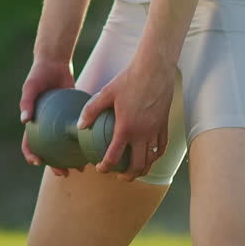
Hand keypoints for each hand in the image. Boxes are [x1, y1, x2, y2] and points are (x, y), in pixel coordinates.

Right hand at [19, 58, 77, 176]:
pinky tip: (93, 148)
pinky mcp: (72, 118)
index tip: (38, 162)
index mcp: (34, 124)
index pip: (29, 144)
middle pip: (50, 152)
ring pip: (66, 147)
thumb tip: (24, 121)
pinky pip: (78, 133)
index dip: (32, 156)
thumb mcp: (30, 87)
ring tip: (82, 168)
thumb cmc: (39, 75)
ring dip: (72, 159)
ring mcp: (60, 124)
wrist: (55, 63)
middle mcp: (47, 127)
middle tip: (65, 173)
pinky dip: (83, 142)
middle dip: (55, 166)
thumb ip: (26, 102)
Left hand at [77, 58, 174, 181]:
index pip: (114, 156)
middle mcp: (143, 133)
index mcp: (126, 128)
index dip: (105, 167)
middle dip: (127, 175)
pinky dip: (155, 155)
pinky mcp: (164, 124)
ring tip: (134, 170)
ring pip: (151, 159)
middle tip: (119, 176)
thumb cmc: (128, 80)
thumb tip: (80, 126)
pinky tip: (150, 155)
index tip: (100, 168)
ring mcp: (155, 130)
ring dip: (143, 168)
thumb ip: (91, 110)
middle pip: (137, 165)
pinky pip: (161, 146)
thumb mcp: (105, 93)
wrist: (155, 69)